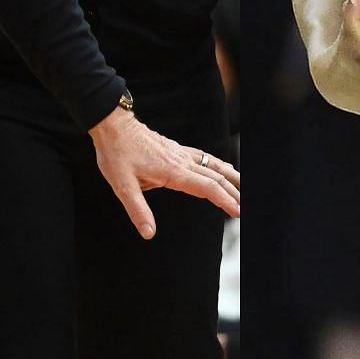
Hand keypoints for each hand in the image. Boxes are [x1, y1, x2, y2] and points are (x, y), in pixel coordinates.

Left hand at [88, 108, 240, 238]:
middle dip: (233, 192)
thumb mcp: (122, 185)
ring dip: (230, 175)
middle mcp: (181, 161)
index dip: (224, 200)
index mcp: (172, 171)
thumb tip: (149, 233)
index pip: (206, 187)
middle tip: (246, 207)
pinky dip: (217, 164)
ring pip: (213, 164)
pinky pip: (203, 157)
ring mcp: (179, 153)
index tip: (238, 211)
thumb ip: (137, 209)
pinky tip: (220, 168)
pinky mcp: (175, 148)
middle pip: (215, 176)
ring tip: (244, 186)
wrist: (113, 125)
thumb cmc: (116, 153)